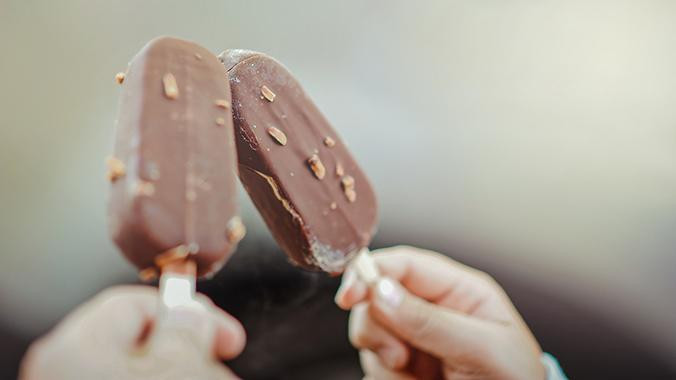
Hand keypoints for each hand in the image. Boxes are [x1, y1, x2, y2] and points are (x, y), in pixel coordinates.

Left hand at [20, 285, 245, 379]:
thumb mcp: (180, 366)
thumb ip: (187, 329)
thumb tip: (190, 311)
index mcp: (75, 347)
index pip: (137, 303)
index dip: (191, 311)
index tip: (229, 335)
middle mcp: (63, 369)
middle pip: (139, 339)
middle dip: (191, 348)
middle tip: (223, 361)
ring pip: (137, 367)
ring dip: (182, 369)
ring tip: (215, 377)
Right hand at [335, 246, 544, 379]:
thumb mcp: (481, 349)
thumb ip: (431, 321)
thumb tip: (381, 291)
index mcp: (458, 291)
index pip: (405, 265)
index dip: (371, 272)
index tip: (350, 295)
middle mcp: (432, 311)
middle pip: (376, 298)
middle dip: (377, 327)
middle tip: (399, 357)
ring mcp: (415, 341)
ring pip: (370, 334)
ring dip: (384, 360)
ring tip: (416, 376)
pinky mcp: (404, 369)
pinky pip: (374, 366)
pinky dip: (388, 379)